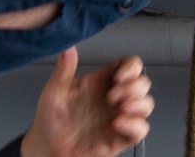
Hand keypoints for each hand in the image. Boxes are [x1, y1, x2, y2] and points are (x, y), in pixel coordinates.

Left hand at [20, 47, 152, 156]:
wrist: (48, 149)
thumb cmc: (50, 120)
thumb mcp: (54, 92)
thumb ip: (63, 70)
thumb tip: (67, 48)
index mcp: (100, 83)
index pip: (128, 65)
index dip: (131, 67)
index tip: (119, 76)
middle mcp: (113, 99)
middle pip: (143, 83)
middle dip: (134, 86)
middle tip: (114, 95)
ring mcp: (119, 118)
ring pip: (146, 105)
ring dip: (138, 104)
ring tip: (120, 108)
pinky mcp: (120, 138)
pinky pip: (141, 130)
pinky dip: (134, 125)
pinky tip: (117, 123)